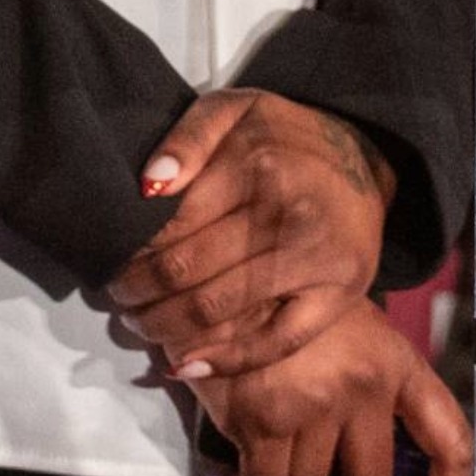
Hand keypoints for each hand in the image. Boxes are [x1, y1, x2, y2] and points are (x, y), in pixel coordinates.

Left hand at [106, 90, 398, 384]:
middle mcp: (285, 215)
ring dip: (166, 327)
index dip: (131, 253)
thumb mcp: (233, 110)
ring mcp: (314, 260)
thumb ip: (187, 138)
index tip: (112, 264)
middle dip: (139, 294)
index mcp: (253, 165)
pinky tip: (187, 366)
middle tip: (120, 300)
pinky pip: (277, 341)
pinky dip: (227, 361)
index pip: (171, 225)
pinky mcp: (337, 294)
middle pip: (186, 271)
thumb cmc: (283, 137)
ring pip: (218, 310)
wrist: (364, 156)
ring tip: (142, 325)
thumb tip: (147, 187)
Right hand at [194, 305, 472, 475]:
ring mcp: (311, 405)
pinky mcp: (261, 418)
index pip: (449, 440)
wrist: (225, 281)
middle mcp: (362, 387)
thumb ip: (370, 389)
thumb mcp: (352, 332)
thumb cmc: (292, 306)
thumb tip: (361, 474)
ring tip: (271, 464)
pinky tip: (239, 472)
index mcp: (396, 363)